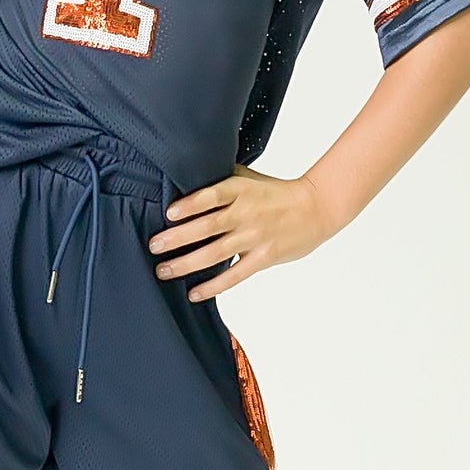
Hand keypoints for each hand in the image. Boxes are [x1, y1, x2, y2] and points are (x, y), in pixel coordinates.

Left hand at [146, 164, 333, 302]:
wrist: (315, 209)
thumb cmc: (276, 192)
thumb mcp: (248, 177)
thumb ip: (220, 179)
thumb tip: (184, 176)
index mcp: (241, 189)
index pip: (212, 195)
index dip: (190, 204)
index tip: (169, 213)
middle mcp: (246, 213)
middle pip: (207, 226)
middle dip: (177, 238)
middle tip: (153, 245)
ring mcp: (255, 237)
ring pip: (215, 253)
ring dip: (186, 263)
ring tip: (163, 270)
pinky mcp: (263, 258)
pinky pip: (234, 275)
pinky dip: (213, 286)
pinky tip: (193, 293)